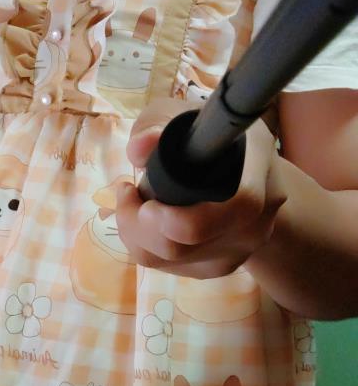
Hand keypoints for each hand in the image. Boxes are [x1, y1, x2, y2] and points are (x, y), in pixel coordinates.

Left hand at [116, 98, 287, 278]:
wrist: (243, 172)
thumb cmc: (207, 138)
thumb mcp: (182, 117)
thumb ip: (157, 124)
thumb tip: (140, 148)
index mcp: (258, 173)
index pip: (235, 208)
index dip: (179, 213)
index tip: (138, 187)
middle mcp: (258, 220)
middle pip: (184, 245)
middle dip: (136, 221)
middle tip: (127, 191)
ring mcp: (241, 250)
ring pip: (168, 260)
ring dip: (134, 232)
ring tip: (132, 200)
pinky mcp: (220, 268)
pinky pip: (167, 267)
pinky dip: (143, 244)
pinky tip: (143, 219)